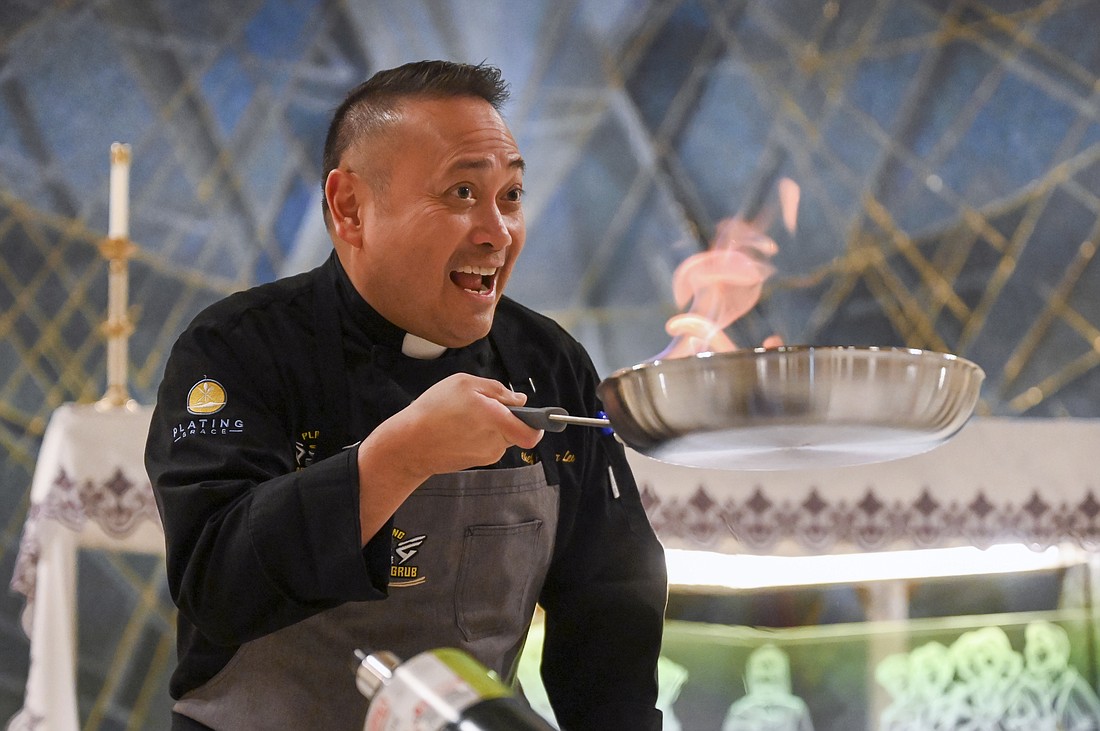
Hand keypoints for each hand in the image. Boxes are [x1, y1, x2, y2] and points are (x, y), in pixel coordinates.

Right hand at [392, 373, 544, 475]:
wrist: (408, 445)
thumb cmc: (433, 411)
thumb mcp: (463, 383)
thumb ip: (496, 389)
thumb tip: (519, 400)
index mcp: (495, 419)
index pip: (531, 432)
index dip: (539, 424)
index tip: (539, 415)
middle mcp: (495, 441)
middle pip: (516, 429)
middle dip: (507, 417)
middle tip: (483, 405)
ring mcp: (486, 455)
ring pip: (501, 436)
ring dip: (491, 425)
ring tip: (464, 416)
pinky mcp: (476, 462)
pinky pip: (487, 444)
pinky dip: (478, 435)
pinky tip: (458, 428)